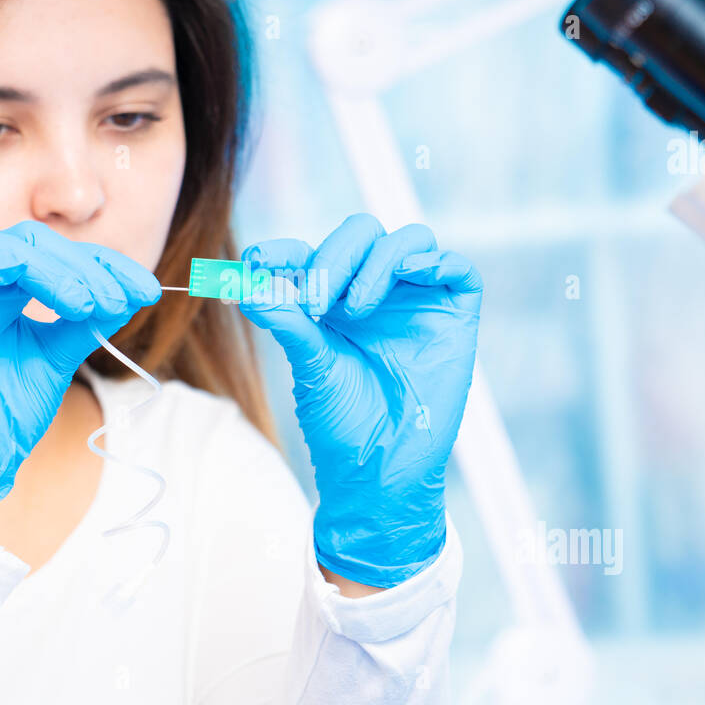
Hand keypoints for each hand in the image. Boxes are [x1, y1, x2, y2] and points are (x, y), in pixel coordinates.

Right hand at [0, 220, 160, 534]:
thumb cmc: (9, 411)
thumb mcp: (60, 356)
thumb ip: (88, 321)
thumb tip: (133, 290)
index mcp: (7, 289)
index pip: (56, 253)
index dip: (103, 264)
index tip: (147, 290)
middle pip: (28, 240)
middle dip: (81, 265)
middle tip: (116, 301)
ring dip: (46, 267)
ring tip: (82, 305)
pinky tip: (26, 290)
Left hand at [238, 213, 481, 588]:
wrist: (381, 470)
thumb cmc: (342, 424)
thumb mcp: (309, 367)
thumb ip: (287, 322)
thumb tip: (247, 286)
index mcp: (333, 301)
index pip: (310, 255)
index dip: (282, 251)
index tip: (256, 264)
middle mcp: (376, 292)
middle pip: (362, 234)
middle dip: (336, 256)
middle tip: (317, 303)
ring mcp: (417, 301)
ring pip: (410, 240)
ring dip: (379, 260)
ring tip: (357, 307)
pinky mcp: (455, 318)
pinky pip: (457, 268)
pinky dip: (435, 262)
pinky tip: (411, 276)